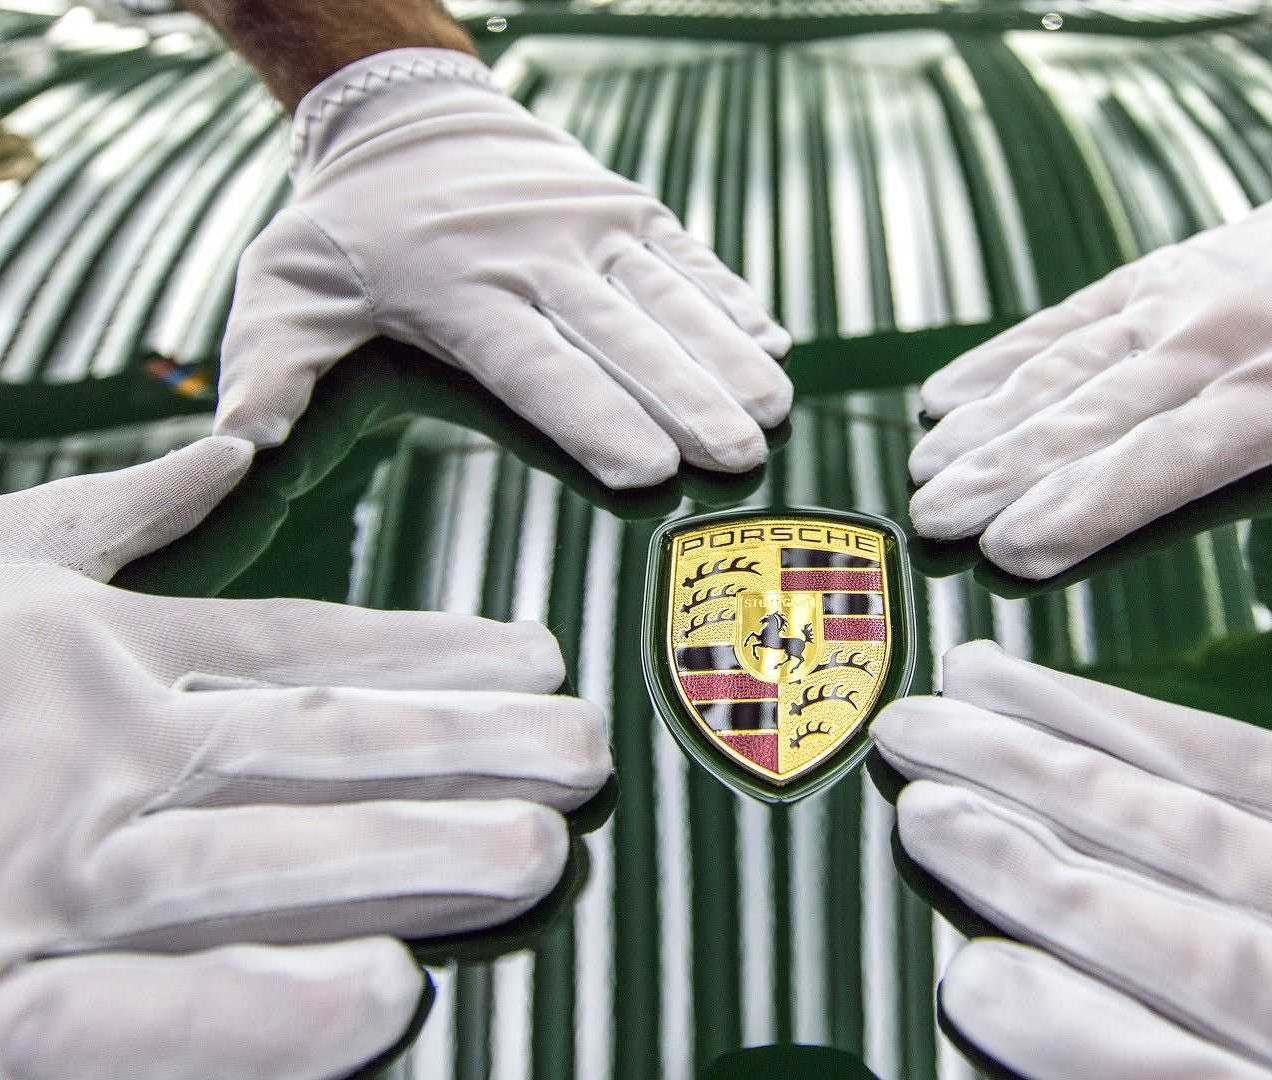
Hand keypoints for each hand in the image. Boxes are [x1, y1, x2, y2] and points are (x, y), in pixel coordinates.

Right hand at [0, 438, 611, 1079]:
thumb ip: (106, 515)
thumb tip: (225, 445)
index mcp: (92, 649)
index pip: (308, 644)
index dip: (436, 651)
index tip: (541, 658)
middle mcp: (87, 750)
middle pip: (319, 746)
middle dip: (469, 749)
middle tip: (588, 758)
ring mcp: (41, 871)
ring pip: (267, 859)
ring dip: (415, 857)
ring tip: (542, 855)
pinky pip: (149, 1016)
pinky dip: (269, 1008)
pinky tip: (387, 999)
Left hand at [217, 48, 792, 488]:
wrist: (409, 117)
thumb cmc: (348, 229)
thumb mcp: (286, 288)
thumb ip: (268, 369)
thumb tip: (240, 446)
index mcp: (457, 290)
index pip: (536, 366)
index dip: (594, 419)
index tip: (647, 470)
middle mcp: (534, 254)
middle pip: (620, 340)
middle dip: (685, 403)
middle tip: (737, 460)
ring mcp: (590, 225)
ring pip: (670, 297)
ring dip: (727, 356)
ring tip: (774, 410)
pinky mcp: (627, 207)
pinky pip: (688, 256)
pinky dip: (731, 298)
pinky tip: (772, 342)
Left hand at [873, 596, 1271, 1078]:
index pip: (1213, 758)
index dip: (1086, 716)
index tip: (987, 678)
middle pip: (1166, 836)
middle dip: (1025, 777)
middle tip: (913, 732)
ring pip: (1167, 941)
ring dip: (1032, 879)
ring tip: (926, 825)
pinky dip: (1087, 1041)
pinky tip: (986, 986)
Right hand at [909, 150, 1271, 584]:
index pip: (1169, 456)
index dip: (1085, 505)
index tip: (1014, 548)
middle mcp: (1214, 338)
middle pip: (1092, 415)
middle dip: (1004, 474)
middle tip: (934, 524)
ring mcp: (1171, 300)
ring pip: (1062, 368)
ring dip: (985, 424)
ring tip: (922, 475)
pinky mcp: (1146, 277)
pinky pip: (1060, 319)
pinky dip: (996, 359)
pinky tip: (940, 397)